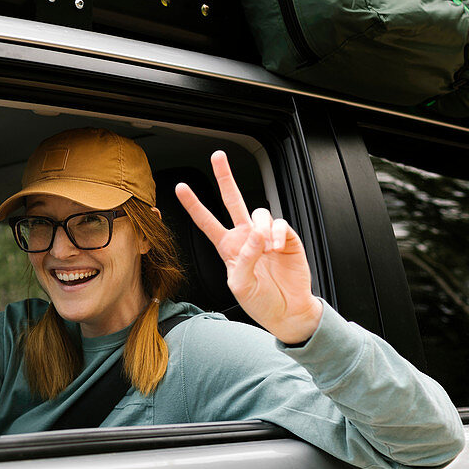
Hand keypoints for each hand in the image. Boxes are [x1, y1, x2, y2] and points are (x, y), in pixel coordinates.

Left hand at [175, 151, 322, 342]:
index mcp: (227, 247)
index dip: (194, 204)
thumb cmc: (261, 302)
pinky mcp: (286, 238)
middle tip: (218, 156)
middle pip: (232, 199)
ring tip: (266, 250)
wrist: (287, 312)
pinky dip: (276, 234)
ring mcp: (265, 236)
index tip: (180, 188)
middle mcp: (245, 237)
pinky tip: (276, 248)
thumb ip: (243, 260)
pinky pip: (279, 224)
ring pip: (258, 212)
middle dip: (225, 176)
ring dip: (260, 228)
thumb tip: (255, 235)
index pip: (206, 221)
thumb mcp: (240, 286)